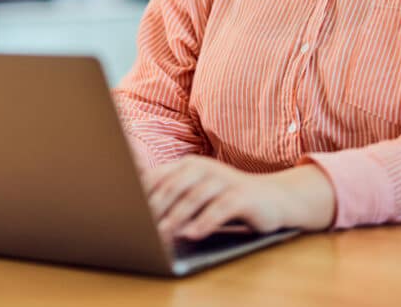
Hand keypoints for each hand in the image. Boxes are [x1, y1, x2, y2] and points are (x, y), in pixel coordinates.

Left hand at [143, 155, 335, 241]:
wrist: (272, 198)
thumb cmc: (227, 198)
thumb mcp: (198, 191)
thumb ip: (172, 193)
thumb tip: (137, 204)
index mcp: (189, 165)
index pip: (160, 177)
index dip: (143, 196)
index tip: (128, 213)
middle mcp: (205, 168)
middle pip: (174, 187)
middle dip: (157, 209)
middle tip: (142, 228)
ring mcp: (224, 180)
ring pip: (195, 198)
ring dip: (177, 218)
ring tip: (163, 234)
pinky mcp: (241, 196)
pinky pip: (220, 209)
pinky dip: (204, 222)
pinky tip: (193, 234)